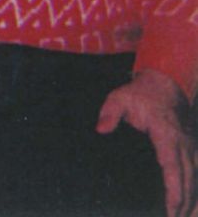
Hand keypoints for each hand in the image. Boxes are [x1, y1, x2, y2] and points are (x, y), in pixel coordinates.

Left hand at [96, 69, 197, 216]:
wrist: (164, 85)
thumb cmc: (140, 94)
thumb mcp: (119, 98)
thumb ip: (109, 113)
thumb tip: (101, 130)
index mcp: (165, 134)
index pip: (172, 165)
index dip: (173, 188)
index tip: (171, 206)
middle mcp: (181, 143)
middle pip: (187, 178)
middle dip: (182, 201)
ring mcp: (188, 147)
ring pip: (193, 177)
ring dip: (189, 199)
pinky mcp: (189, 149)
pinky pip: (194, 172)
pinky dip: (192, 189)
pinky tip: (187, 204)